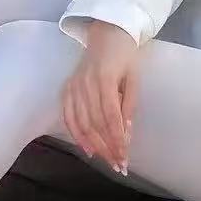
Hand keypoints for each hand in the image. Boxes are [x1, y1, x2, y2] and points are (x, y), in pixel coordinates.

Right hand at [61, 20, 138, 173]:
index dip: (116, 139)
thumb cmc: (125, 57)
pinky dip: (76, 135)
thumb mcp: (133, 78)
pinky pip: (68, 117)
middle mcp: (86, 84)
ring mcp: (73, 87)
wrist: (107, 35)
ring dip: (94, 146)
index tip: (124, 157)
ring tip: (107, 160)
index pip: (110, 117)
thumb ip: (128, 106)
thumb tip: (126, 134)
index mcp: (104, 79)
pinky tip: (87, 149)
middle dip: (107, 147)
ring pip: (81, 124)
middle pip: (95, 123)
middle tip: (119, 165)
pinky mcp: (67, 89)